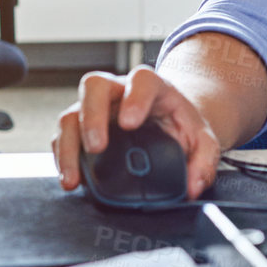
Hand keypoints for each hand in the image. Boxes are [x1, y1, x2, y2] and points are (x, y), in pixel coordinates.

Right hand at [52, 65, 222, 200]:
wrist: (169, 123)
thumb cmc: (182, 126)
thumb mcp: (203, 140)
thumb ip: (204, 160)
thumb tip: (193, 186)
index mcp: (152, 87)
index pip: (141, 80)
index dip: (134, 97)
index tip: (130, 123)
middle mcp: (118, 91)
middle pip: (95, 86)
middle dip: (92, 117)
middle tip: (97, 147)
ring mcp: (96, 108)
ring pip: (72, 113)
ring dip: (69, 145)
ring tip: (74, 177)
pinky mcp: (82, 128)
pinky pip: (63, 137)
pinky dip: (62, 158)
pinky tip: (70, 180)